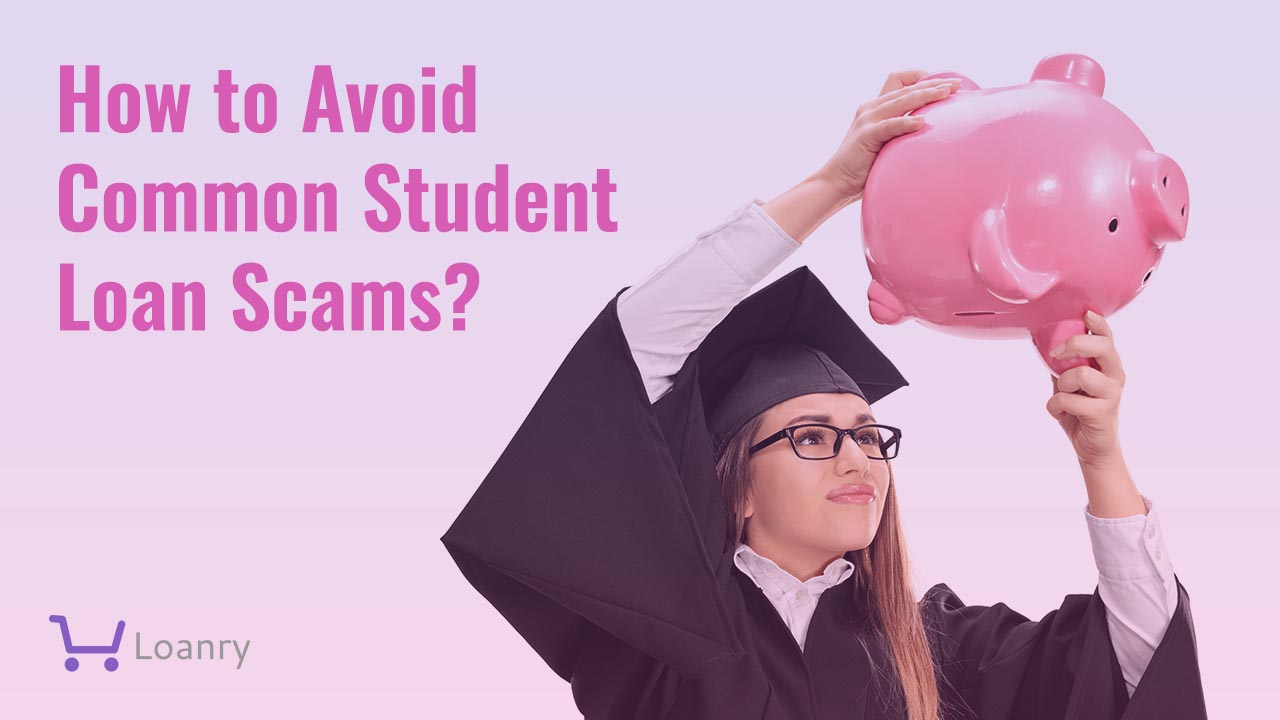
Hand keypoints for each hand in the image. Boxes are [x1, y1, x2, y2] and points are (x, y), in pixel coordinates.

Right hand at [816, 70, 960, 201]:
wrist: (836, 182)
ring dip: (926, 96)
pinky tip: (922, 123)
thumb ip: (898, 132)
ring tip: (946, 94)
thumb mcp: (883, 143)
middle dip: (933, 84)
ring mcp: (867, 120)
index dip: (920, 77)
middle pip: (906, 88)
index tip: (942, 82)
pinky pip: (890, 125)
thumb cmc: (862, 168)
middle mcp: (870, 108)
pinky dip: (907, 122)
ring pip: (901, 100)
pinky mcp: (866, 135)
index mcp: (873, 107)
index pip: (898, 80)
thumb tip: (927, 133)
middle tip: (956, 85)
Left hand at [1045, 311, 1126, 465]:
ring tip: (1063, 394)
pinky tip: (1062, 413)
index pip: (1107, 337)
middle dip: (1075, 345)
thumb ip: (1063, 364)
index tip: (1085, 314)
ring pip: (1080, 374)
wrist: (1092, 447)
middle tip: (1057, 354)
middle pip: (1102, 347)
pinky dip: (1055, 406)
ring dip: (1062, 384)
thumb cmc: (1080, 411)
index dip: (1098, 324)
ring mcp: (1111, 394)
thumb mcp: (1069, 382)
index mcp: (1107, 365)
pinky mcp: (1103, 412)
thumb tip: (1043, 342)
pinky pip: (1066, 400)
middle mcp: (1114, 375)